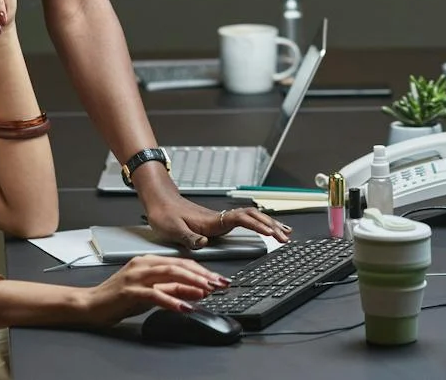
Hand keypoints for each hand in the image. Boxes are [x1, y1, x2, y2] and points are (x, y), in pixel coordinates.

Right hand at [78, 256, 226, 325]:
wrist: (90, 305)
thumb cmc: (119, 298)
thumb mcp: (151, 293)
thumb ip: (173, 290)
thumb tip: (198, 291)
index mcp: (150, 261)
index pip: (182, 262)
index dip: (202, 270)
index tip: (218, 279)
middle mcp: (144, 264)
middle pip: (179, 266)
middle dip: (202, 274)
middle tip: (219, 283)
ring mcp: (136, 276)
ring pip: (169, 274)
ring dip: (191, 283)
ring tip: (207, 290)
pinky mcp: (129, 290)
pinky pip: (155, 294)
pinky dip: (172, 300)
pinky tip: (185, 306)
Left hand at [143, 192, 292, 249]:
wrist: (159, 201)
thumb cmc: (164, 214)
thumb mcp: (172, 228)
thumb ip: (188, 237)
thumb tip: (203, 244)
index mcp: (212, 221)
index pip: (242, 219)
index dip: (257, 225)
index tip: (270, 232)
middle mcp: (219, 218)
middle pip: (253, 217)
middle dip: (271, 225)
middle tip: (286, 237)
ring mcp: (220, 219)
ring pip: (252, 218)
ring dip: (269, 224)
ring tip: (285, 232)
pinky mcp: (218, 222)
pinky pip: (245, 221)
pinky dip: (259, 224)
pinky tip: (264, 228)